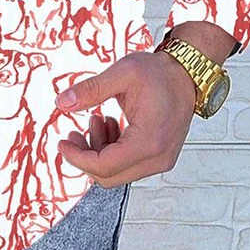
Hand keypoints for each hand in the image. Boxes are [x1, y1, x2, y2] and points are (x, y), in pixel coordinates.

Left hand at [55, 50, 197, 187]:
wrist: (186, 74)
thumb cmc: (161, 73)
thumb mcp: (122, 73)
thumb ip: (90, 89)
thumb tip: (63, 103)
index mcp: (148, 141)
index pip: (104, 166)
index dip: (77, 158)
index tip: (63, 144)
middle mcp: (158, 157)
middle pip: (109, 176)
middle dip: (85, 157)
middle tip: (73, 134)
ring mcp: (160, 159)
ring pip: (117, 172)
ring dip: (99, 150)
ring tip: (97, 119)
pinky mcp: (159, 156)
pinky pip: (128, 165)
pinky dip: (113, 150)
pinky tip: (110, 125)